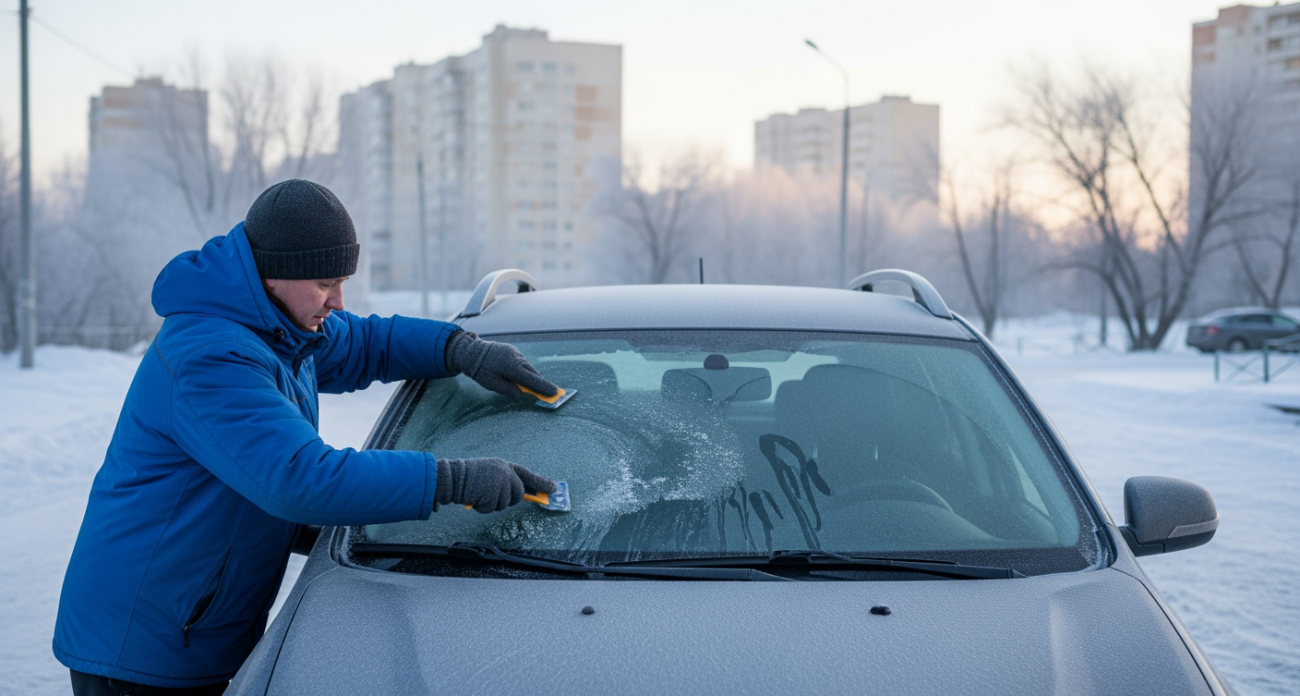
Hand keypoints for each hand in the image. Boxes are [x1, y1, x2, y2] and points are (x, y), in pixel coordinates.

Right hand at [435, 458, 557, 513]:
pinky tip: (474, 497)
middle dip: (506, 499)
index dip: (541, 482)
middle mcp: (504, 472)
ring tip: (479, 493)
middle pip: (517, 494)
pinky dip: (482, 508)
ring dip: (491, 504)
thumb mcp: (490, 473)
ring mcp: (499, 482)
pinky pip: (492, 508)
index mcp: (504, 465)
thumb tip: (522, 493)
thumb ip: (505, 480)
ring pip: (505, 504)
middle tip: (489, 494)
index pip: (527, 474)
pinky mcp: (491, 492)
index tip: (553, 488)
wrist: (451, 477)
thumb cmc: (467, 477)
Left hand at [445, 331, 557, 401]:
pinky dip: (526, 370)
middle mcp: (516, 358)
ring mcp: (515, 353)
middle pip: (533, 374)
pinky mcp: (513, 350)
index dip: (543, 387)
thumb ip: (508, 390)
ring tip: (537, 387)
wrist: (471, 351)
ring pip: (529, 368)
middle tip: (550, 393)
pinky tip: (524, 376)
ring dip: (532, 377)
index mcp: (511, 367)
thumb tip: (521, 396)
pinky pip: (523, 363)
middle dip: (541, 383)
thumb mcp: (491, 384)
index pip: (531, 380)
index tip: (554, 393)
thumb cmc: (480, 370)